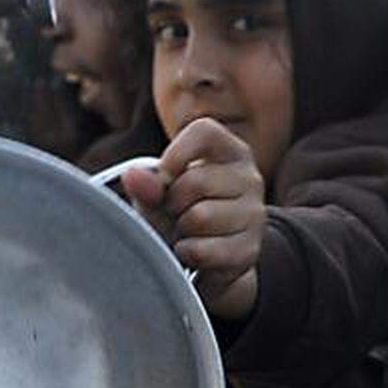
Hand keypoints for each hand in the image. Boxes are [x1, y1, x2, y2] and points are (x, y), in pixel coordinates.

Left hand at [120, 118, 266, 321]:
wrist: (209, 255)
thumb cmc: (181, 210)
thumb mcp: (160, 193)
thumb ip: (146, 184)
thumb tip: (133, 175)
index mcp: (231, 151)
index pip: (204, 133)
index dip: (176, 153)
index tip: (166, 175)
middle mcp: (250, 178)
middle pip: (195, 182)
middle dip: (172, 202)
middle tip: (176, 211)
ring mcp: (255, 214)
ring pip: (200, 218)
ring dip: (181, 231)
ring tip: (187, 231)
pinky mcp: (250, 248)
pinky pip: (204, 250)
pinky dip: (187, 253)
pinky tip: (192, 250)